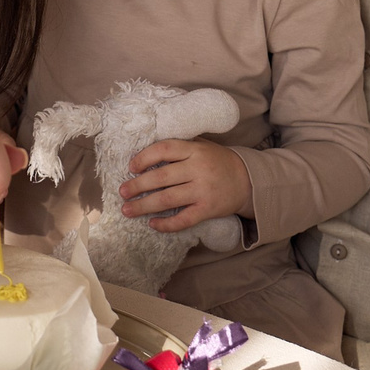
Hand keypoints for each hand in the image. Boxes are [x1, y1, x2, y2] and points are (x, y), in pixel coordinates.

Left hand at [119, 137, 252, 231]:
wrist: (248, 181)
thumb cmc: (217, 162)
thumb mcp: (201, 146)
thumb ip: (179, 147)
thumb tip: (144, 154)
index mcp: (194, 150)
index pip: (164, 149)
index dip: (144, 157)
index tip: (131, 167)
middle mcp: (198, 169)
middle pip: (161, 177)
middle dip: (137, 186)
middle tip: (122, 192)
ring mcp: (203, 190)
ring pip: (168, 199)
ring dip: (144, 206)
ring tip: (127, 210)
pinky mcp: (208, 209)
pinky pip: (184, 219)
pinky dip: (167, 224)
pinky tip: (153, 224)